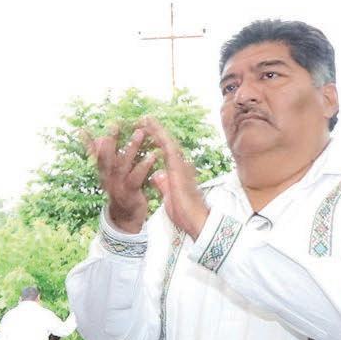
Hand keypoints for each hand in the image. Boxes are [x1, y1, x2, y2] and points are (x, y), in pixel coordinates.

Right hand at [82, 123, 157, 233]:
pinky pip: (136, 178)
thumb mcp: (109, 176)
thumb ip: (104, 158)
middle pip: (107, 158)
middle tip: (114, 124)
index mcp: (103, 174)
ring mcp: (118, 187)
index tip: (82, 130)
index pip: (94, 156)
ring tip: (140, 132)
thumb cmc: (121, 192)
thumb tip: (98, 139)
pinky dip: (144, 166)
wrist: (126, 219)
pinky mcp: (130, 194)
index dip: (87, 144)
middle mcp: (108, 180)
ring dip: (131, 148)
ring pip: (122, 165)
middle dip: (110, 141)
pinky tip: (152, 156)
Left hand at [139, 118, 210, 239]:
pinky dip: (158, 136)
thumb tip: (156, 175)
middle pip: (166, 144)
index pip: (165, 154)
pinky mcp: (178, 168)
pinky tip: (150, 127)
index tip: (146, 133)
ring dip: (156, 130)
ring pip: (167, 142)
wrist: (196, 220)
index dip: (156, 142)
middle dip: (155, 131)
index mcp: (176, 172)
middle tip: (144, 119)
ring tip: (145, 118)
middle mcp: (180, 166)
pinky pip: (167, 147)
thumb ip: (163, 184)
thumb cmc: (184, 213)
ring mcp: (180, 165)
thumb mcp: (168, 196)